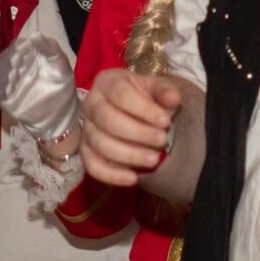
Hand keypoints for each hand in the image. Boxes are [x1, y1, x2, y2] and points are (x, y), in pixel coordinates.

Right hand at [0, 29, 81, 145]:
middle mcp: (17, 67)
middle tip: (16, 60)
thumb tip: (35, 34)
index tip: (23, 46)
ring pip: (1, 72)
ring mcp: (10, 82)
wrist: (60, 117)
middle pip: (8, 58)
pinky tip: (9, 85)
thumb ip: (50, 48)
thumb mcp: (60, 65)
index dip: (20, 45)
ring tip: (14, 74)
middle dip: (11, 58)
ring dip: (6, 71)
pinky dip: (3, 86)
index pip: (20, 46)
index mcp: (30, 56)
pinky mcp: (5, 97)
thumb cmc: (61, 88)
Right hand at [80, 70, 181, 187]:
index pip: (120, 93)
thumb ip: (166, 92)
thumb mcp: (159, 91)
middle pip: (107, 119)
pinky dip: (111, 175)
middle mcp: (91, 104)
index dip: (143, 109)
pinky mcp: (86, 152)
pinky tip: (133, 178)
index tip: (165, 121)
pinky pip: (92, 166)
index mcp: (107, 82)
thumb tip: (173, 98)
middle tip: (162, 140)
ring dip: (129, 154)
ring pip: (101, 144)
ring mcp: (87, 129)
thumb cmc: (148, 100)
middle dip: (137, 133)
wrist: (141, 118)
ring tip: (154, 159)